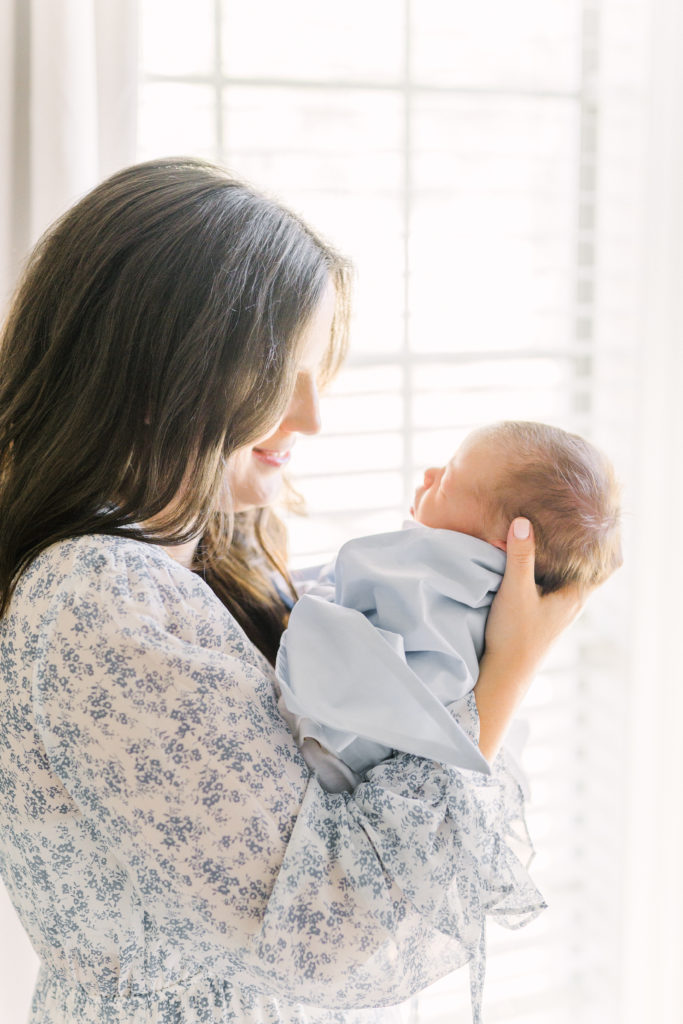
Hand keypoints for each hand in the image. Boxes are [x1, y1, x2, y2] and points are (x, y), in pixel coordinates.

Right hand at [474, 517, 586, 761]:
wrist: (503, 673)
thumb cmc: (515, 635)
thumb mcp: (515, 590)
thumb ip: (519, 557)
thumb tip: (522, 521)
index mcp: (575, 596)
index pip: (604, 566)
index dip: (605, 545)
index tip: (599, 522)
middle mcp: (571, 602)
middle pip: (583, 567)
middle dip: (579, 545)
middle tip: (572, 517)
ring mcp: (556, 609)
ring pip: (564, 575)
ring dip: (559, 556)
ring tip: (550, 530)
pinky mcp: (540, 614)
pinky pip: (549, 583)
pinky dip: (544, 567)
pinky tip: (529, 557)